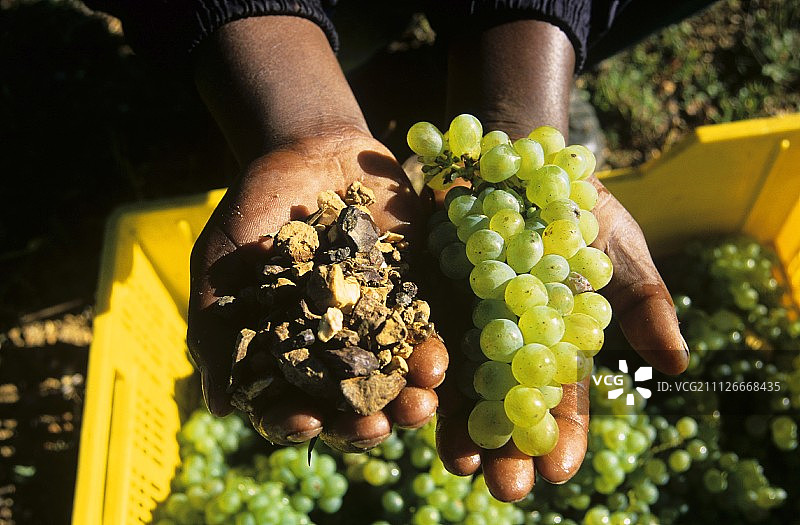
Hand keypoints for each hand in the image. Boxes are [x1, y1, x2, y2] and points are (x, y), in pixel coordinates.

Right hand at [187, 130, 450, 450]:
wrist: (310, 150)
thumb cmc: (254, 208)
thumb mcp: (222, 262)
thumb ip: (217, 327)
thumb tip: (218, 406)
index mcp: (283, 349)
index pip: (287, 402)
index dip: (296, 421)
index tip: (307, 423)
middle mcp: (332, 347)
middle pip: (348, 401)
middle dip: (363, 422)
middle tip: (376, 430)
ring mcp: (374, 323)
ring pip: (393, 376)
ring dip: (408, 398)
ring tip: (419, 406)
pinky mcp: (411, 294)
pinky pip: (424, 330)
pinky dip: (430, 350)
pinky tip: (436, 364)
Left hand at [434, 175, 688, 500]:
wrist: (513, 160)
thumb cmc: (572, 207)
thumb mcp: (616, 248)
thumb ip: (642, 301)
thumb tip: (677, 365)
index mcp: (552, 342)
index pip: (559, 400)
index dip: (561, 437)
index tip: (558, 471)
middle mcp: (504, 343)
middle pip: (504, 405)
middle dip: (505, 448)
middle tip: (504, 487)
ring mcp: (462, 323)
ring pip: (459, 385)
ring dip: (458, 425)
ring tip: (459, 460)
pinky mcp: (424, 297)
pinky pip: (419, 339)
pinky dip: (420, 369)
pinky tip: (419, 396)